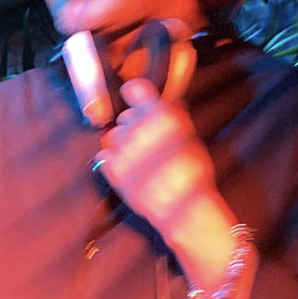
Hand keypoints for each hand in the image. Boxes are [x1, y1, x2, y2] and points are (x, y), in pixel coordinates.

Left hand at [94, 78, 215, 236]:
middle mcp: (139, 128)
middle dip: (134, 126)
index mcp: (162, 116)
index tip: (133, 96)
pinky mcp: (112, 169)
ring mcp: (123, 148)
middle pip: (125, 117)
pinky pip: (104, 156)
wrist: (183, 209)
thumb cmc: (193, 175)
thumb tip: (167, 103)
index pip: (136, 89)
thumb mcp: (191, 139)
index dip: (134, 93)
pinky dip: (113, 161)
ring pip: (113, 136)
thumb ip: (175, 118)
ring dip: (122, 144)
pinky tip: (129, 170)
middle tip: (147, 143)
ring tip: (138, 160)